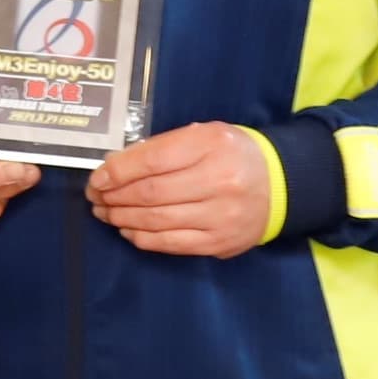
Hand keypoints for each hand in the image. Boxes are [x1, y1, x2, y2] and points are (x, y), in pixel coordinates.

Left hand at [87, 121, 273, 257]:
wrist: (282, 185)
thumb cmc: (231, 155)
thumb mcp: (203, 136)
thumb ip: (161, 147)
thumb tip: (114, 166)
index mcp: (212, 146)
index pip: (152, 160)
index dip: (116, 172)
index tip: (97, 179)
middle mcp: (220, 181)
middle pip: (150, 193)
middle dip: (113, 197)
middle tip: (95, 198)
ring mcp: (221, 216)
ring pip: (156, 220)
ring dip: (121, 218)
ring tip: (105, 212)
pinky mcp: (220, 242)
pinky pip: (170, 243)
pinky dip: (141, 237)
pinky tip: (128, 229)